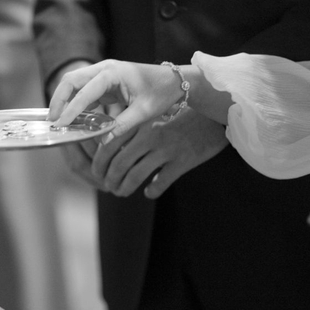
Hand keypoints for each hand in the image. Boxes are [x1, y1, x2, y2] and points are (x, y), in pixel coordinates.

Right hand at [49, 60, 183, 136]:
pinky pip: (83, 91)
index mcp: (113, 73)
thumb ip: (122, 126)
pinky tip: (73, 120)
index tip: (61, 124)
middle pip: (71, 81)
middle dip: (59, 100)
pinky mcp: (104, 82)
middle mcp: (104, 69)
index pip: (84, 91)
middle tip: (53, 121)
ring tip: (58, 121)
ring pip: (73, 84)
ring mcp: (102, 74)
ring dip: (64, 101)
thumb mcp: (144, 111)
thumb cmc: (161, 92)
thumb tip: (103, 141)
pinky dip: (75, 103)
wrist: (174, 81)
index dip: (71, 109)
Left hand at [91, 109, 228, 197]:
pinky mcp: (182, 162)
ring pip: (134, 176)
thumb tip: (106, 150)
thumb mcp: (152, 119)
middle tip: (107, 186)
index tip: (96, 172)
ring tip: (121, 192)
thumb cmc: (179, 118)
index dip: (98, 163)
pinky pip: (160, 183)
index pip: (108, 145)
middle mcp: (150, 136)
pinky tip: (149, 192)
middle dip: (109, 179)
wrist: (212, 117)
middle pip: (118, 163)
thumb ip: (133, 132)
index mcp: (140, 124)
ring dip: (124, 188)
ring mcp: (166, 150)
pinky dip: (151, 191)